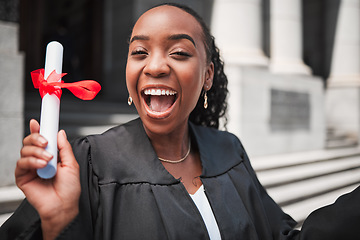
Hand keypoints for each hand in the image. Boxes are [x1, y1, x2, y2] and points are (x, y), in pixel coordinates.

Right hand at [15, 119, 80, 239]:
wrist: (64, 206)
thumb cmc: (69, 189)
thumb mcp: (72, 164)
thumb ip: (65, 148)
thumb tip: (60, 133)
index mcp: (51, 155)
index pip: (42, 139)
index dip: (39, 129)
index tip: (39, 121)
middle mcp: (39, 160)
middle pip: (30, 141)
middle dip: (37, 138)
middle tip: (46, 142)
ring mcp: (31, 168)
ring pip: (25, 150)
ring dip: (37, 152)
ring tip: (48, 159)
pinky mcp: (23, 177)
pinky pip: (21, 163)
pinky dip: (31, 161)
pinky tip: (41, 165)